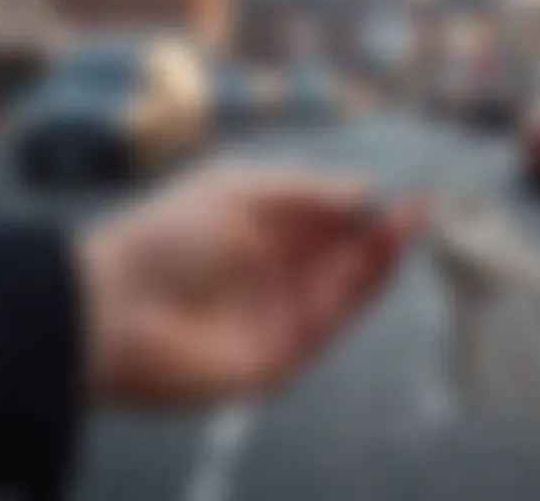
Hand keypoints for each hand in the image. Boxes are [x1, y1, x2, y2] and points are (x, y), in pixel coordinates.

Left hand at [78, 164, 425, 404]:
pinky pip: (335, 317)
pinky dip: (364, 290)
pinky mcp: (287, 349)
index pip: (328, 216)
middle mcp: (280, 267)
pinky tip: (384, 259)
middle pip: (345, 250)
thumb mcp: (241, 191)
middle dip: (384, 229)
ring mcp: (285, 308)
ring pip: (348, 282)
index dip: (365, 206)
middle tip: (423, 207)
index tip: (402, 192)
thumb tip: (364, 191)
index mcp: (264, 227)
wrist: (117, 308)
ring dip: (382, 255)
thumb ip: (306, 192)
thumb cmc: (173, 232)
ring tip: (412, 224)